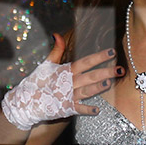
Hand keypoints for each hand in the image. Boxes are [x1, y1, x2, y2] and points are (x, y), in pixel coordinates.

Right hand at [0, 34, 121, 129]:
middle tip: (120, 69)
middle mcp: (69, 82)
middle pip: (90, 76)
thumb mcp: (46, 64)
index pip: (85, 61)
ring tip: (110, 83)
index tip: (112, 51)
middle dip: (105, 72)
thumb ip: (56, 50)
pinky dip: (87, 110)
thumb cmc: (37, 81)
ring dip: (98, 87)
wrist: (25, 101)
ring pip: (86, 91)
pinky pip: (78, 109)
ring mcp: (68, 96)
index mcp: (65, 70)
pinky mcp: (66, 108)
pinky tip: (97, 110)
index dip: (99, 56)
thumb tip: (57, 34)